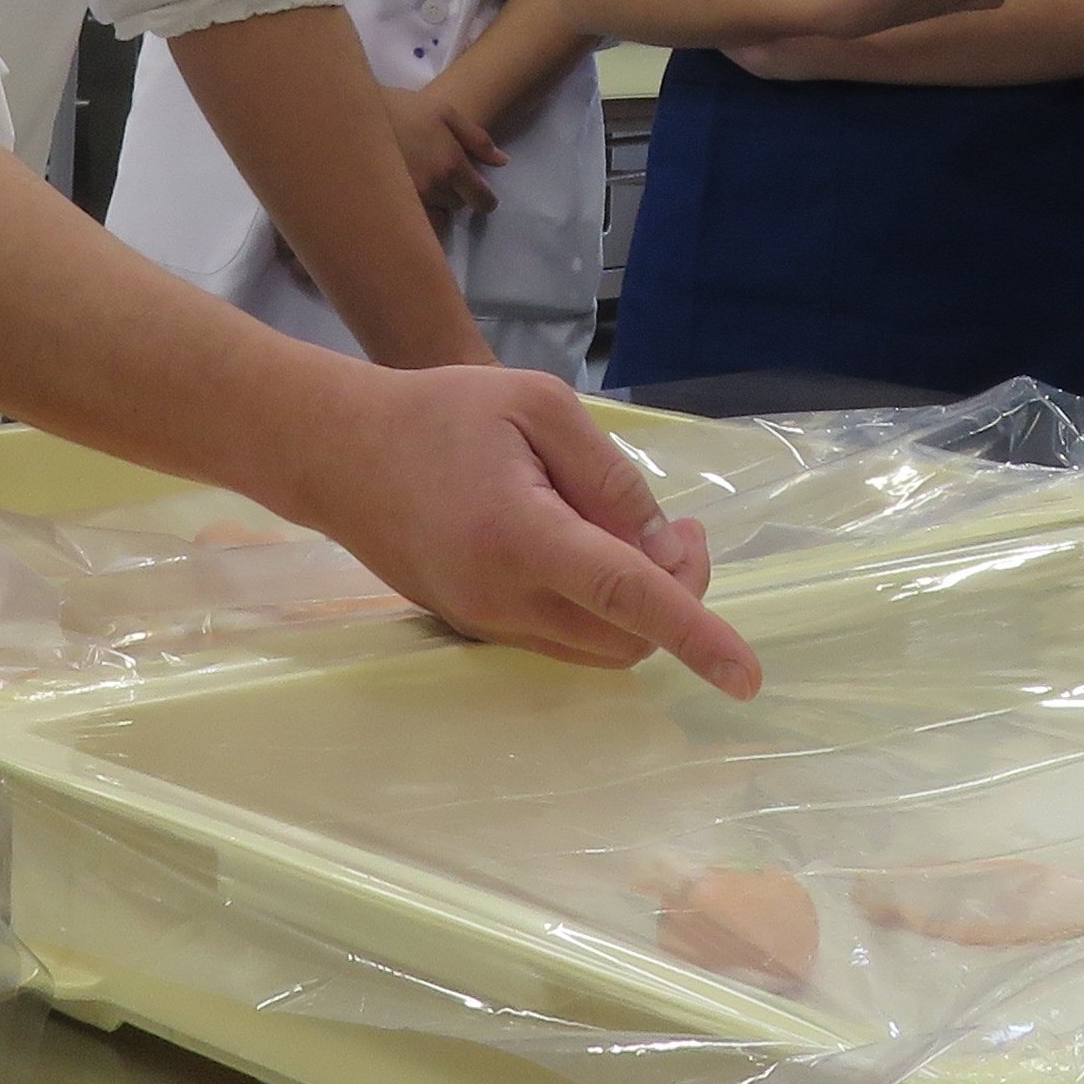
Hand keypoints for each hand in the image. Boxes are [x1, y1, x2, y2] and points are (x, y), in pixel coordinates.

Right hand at [261, 366, 759, 694]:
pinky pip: (559, 637)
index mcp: (524, 539)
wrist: (337, 451)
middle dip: (675, 598)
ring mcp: (485, 621)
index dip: (697, 636)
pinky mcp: (474, 624)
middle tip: (680, 531)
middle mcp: (504, 599)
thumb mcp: (537, 405)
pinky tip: (588, 545)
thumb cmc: (440, 413)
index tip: (747, 678)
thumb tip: (657, 545)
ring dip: (638, 606)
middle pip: (625, 639)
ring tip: (639, 531)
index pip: (629, 600)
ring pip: (595, 647)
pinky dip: (597, 609)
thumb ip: (609, 474)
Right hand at [382, 84, 501, 217]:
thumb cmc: (403, 108)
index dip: (485, 200)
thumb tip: (502, 162)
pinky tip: (412, 203)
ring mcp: (411, 200)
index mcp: (452, 164)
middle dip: (457, 195)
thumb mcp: (445, 112)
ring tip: (427, 190)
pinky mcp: (390, 207)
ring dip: (438, 207)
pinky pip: (414, 224)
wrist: (356, 116)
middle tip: (445, 179)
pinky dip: (418, 218)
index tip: (482, 197)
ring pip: (437, 218)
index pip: (480, 198)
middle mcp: (434, 187)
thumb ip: (476, 138)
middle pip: (457, 206)